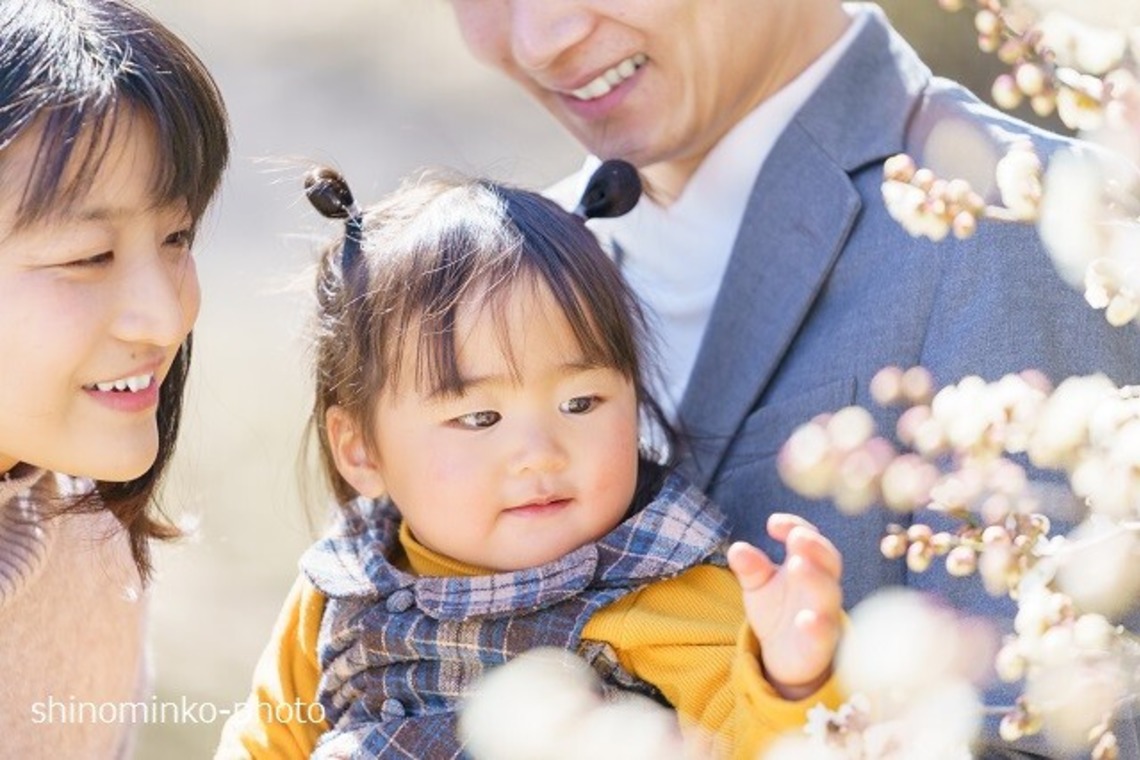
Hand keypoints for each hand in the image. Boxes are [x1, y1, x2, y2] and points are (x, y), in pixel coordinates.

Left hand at [726, 513, 842, 699]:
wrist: (784, 654)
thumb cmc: (776, 609)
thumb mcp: (758, 584)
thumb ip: (750, 567)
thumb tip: (737, 549)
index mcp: (807, 563)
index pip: (808, 538)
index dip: (794, 526)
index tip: (773, 524)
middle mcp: (821, 585)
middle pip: (828, 561)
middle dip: (814, 546)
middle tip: (797, 537)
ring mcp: (825, 613)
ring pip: (829, 593)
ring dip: (816, 578)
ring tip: (797, 565)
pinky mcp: (822, 643)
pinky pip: (825, 633)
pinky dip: (817, 626)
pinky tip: (804, 619)